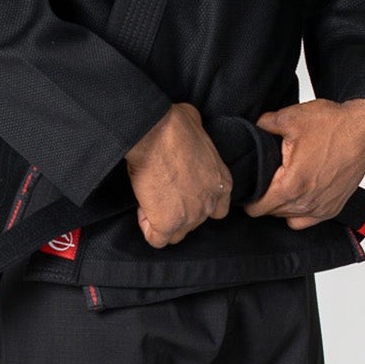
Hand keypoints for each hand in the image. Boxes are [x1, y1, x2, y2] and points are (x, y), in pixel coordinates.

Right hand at [124, 102, 233, 247]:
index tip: (180, 190)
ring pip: (176, 235)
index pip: (218, 209)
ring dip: (162, 222)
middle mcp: (210, 203)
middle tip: (161, 193)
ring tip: (149, 201)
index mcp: (222, 182)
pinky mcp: (168, 223)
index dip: (197, 202)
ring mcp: (190, 216)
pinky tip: (142, 209)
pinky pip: (157, 240)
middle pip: (194, 223)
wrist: (155, 133)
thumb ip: (198, 139)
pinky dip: (147, 228)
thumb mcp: (198, 126)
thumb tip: (188, 126)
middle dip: (177, 212)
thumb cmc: (174, 124)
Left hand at [241, 98, 364, 228]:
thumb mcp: (291, 118)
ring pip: (289, 218)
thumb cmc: (334, 125)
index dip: (248, 198)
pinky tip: (299, 194)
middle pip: (271, 213)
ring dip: (282, 206)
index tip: (248, 187)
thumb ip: (264, 125)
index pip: (257, 208)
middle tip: (267, 178)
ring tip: (283, 184)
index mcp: (292, 185)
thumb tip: (253, 129)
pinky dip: (300, 212)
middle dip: (265, 198)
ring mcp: (322, 208)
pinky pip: (307, 221)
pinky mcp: (334, 208)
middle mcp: (307, 202)